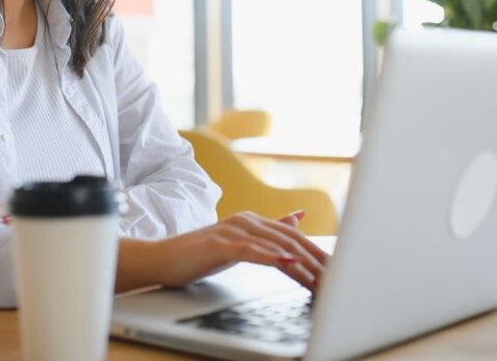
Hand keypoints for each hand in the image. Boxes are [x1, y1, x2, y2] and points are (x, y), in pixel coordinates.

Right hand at [143, 211, 327, 291]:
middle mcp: (247, 221)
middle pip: (291, 240)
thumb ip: (268, 232)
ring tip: (320, 278)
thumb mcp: (239, 243)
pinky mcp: (220, 244)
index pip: (295, 237)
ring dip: (302, 264)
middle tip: (336, 278)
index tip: (337, 270)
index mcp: (254, 221)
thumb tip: (299, 217)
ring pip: (277, 246)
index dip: (317, 253)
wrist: (160, 259)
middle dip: (316, 261)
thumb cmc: (198, 255)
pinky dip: (274, 258)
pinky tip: (290, 264)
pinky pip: (253, 251)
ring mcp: (234, 230)